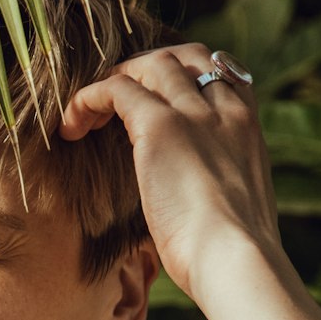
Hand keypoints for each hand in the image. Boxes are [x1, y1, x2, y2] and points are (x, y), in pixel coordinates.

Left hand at [59, 43, 281, 308]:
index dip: (182, 75)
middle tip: (113, 100)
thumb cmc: (231, 255)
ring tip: (86, 116)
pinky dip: (89, 99)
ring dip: (114, 81)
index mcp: (248, 127)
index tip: (154, 97)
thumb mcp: (233, 209)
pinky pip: (116, 89)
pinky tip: (72, 127)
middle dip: (143, 70)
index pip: (221, 72)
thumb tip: (196, 205)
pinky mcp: (161, 126)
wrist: (236, 262)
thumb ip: (215, 188)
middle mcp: (225, 110)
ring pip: (150, 65)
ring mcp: (195, 114)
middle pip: (182, 57)